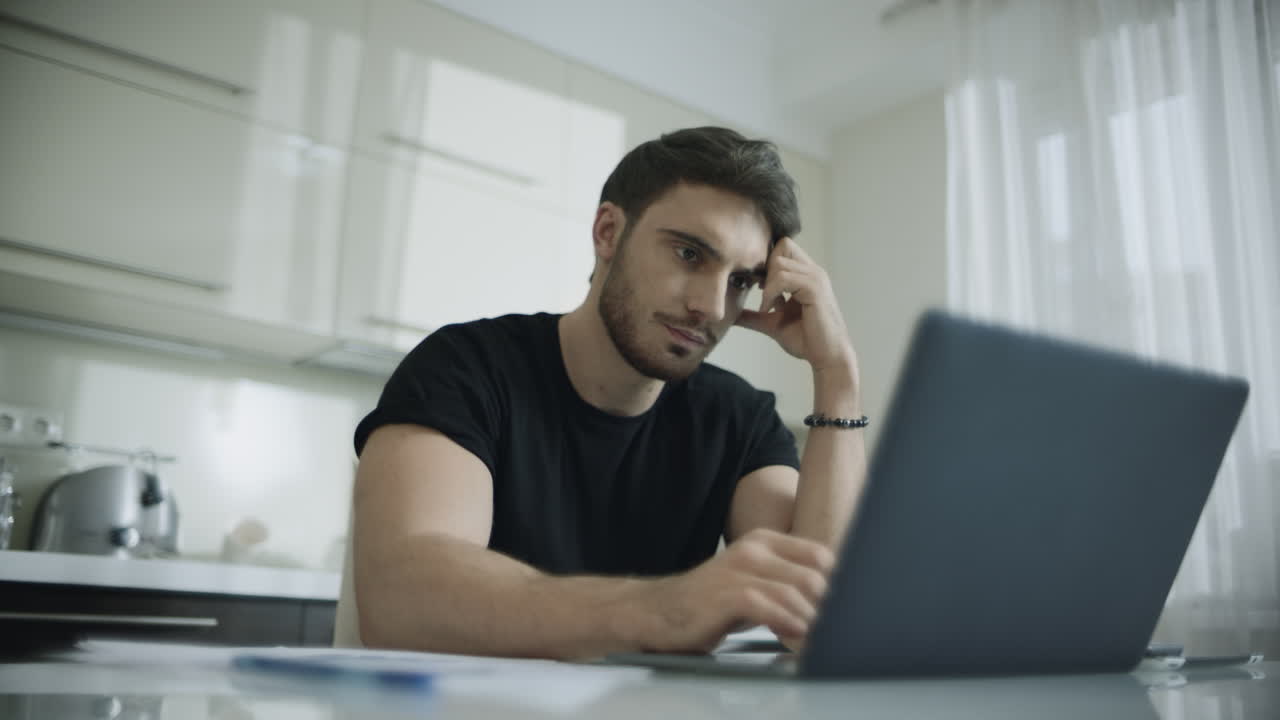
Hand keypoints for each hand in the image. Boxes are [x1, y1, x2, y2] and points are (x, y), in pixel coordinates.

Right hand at [627, 528, 833, 653]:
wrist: (657, 611)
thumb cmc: (711, 604)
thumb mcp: (755, 586)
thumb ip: (789, 586)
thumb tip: (835, 603)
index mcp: (766, 542)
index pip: (821, 557)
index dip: (841, 586)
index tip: (848, 611)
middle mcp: (753, 550)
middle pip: (814, 576)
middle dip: (829, 608)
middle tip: (837, 631)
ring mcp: (737, 569)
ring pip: (794, 590)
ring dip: (813, 620)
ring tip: (820, 639)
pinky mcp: (724, 594)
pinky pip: (767, 605)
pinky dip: (787, 622)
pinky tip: (795, 634)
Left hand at [735, 237, 853, 372]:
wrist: (827, 357)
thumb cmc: (806, 340)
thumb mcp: (772, 323)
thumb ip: (753, 316)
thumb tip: (731, 315)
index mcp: (806, 275)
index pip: (784, 247)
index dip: (767, 262)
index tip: (759, 286)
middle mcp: (813, 271)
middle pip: (783, 245)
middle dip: (766, 268)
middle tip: (762, 293)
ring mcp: (815, 278)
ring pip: (779, 263)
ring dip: (767, 285)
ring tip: (767, 307)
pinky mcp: (814, 288)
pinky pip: (784, 278)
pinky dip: (771, 294)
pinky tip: (770, 310)